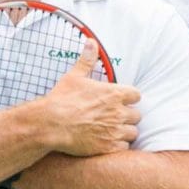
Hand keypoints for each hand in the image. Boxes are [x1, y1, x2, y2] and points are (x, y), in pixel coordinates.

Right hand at [32, 39, 140, 156]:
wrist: (51, 124)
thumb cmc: (62, 99)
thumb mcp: (74, 76)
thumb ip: (87, 60)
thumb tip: (91, 42)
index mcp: (114, 94)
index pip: (136, 95)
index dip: (129, 98)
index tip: (121, 100)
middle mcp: (118, 112)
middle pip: (137, 115)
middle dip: (128, 116)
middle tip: (115, 117)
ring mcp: (115, 131)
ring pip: (132, 132)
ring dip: (125, 131)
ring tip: (112, 130)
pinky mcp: (109, 147)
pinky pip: (124, 147)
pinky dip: (117, 145)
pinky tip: (107, 142)